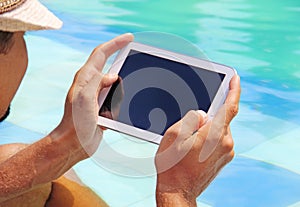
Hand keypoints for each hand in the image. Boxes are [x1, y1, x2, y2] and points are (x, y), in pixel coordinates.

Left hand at [51, 33, 133, 158]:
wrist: (74, 143)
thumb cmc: (76, 123)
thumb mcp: (86, 98)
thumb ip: (98, 83)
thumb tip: (113, 76)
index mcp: (86, 78)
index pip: (101, 53)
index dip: (115, 43)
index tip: (129, 38)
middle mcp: (91, 84)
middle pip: (108, 63)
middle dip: (121, 55)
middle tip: (135, 52)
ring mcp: (97, 95)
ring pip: (114, 80)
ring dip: (125, 76)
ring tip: (137, 73)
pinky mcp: (102, 106)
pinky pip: (116, 94)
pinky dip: (124, 92)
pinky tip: (131, 95)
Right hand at [155, 75, 240, 205]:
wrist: (178, 190)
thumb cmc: (172, 165)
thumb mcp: (174, 135)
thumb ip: (191, 118)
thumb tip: (202, 114)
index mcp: (214, 135)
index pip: (230, 107)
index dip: (234, 90)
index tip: (235, 78)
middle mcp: (225, 143)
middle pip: (220, 118)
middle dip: (206, 116)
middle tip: (189, 126)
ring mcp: (226, 152)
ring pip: (219, 129)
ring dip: (206, 128)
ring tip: (188, 141)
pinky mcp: (224, 158)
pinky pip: (218, 139)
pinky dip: (208, 137)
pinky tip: (193, 147)